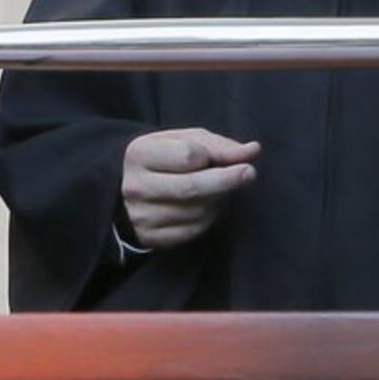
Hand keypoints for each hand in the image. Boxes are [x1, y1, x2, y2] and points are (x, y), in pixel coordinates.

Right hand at [119, 127, 261, 250]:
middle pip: (193, 187)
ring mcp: (142, 216)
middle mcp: (136, 187)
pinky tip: (201, 208)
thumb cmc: (163, 159)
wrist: (126, 189)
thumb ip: (218, 145)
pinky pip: (194, 230)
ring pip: (197, 211)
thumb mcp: (183, 141)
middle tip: (249, 173)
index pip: (188, 156)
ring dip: (215, 200)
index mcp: (139, 154)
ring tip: (211, 190)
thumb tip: (252, 150)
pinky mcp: (151, 238)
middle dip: (228, 180)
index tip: (220, 156)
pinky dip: (207, 219)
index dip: (210, 156)